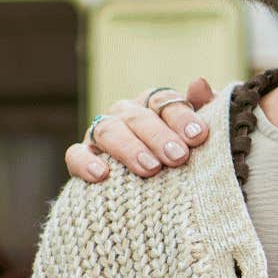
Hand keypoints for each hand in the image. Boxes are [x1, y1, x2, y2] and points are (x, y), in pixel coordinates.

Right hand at [66, 79, 215, 181]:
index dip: (181, 116)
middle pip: (137, 117)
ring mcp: (100, 135)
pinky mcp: (82, 157)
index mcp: (153, 104)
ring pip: (108, 131)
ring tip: (151, 169)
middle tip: (178, 157)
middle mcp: (125, 114)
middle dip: (159, 137)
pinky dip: (86, 163)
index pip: (163, 101)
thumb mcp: (196, 135)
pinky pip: (76, 155)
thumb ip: (202, 110)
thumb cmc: (181, 155)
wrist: (159, 193)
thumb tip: (198, 83)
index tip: (198, 136)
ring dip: (129, 149)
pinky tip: (102, 175)